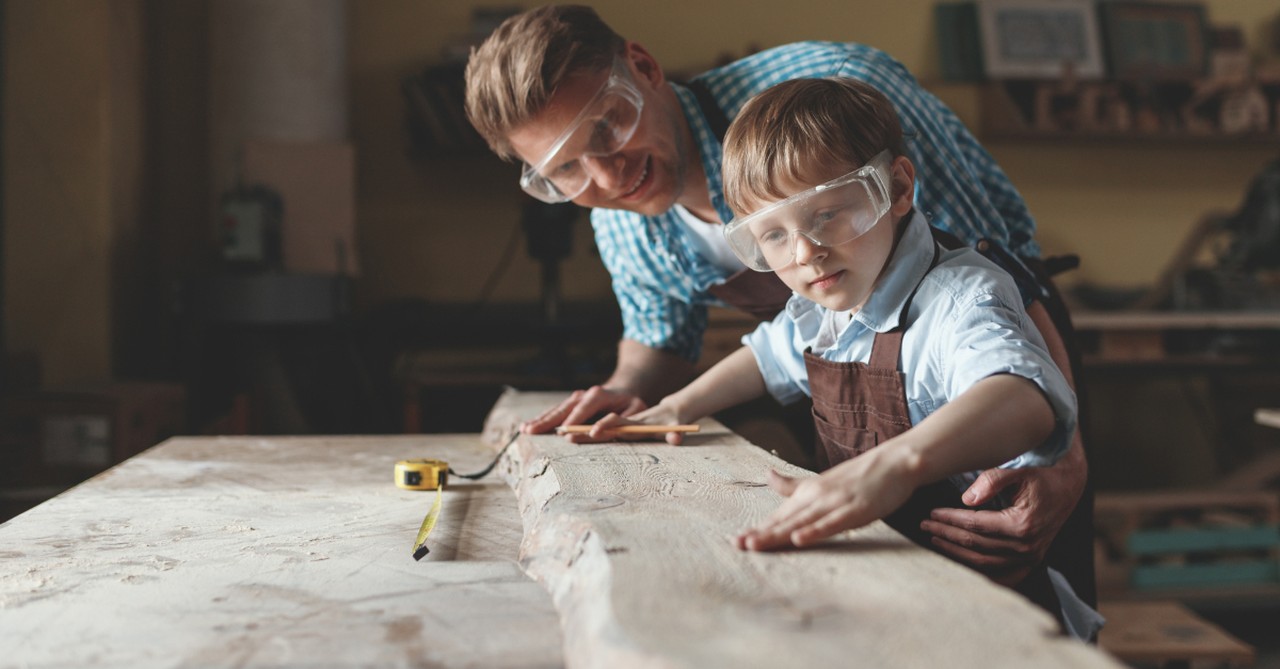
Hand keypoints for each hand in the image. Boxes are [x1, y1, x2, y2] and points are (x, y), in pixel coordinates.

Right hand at [521, 386, 647, 441]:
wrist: (625, 391)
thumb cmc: (632, 405)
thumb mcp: (635, 410)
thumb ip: (620, 421)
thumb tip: (597, 430)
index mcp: (599, 394)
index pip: (584, 407)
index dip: (575, 420)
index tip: (565, 434)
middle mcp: (583, 394)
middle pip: (563, 409)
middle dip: (548, 421)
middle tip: (532, 432)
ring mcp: (574, 398)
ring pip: (555, 411)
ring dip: (540, 421)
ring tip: (524, 430)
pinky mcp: (570, 405)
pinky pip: (554, 413)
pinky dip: (541, 420)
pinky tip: (526, 427)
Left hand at [735, 448, 916, 550]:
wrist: (894, 462)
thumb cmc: (859, 476)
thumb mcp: (821, 481)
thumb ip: (793, 485)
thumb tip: (767, 474)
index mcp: (808, 493)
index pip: (779, 515)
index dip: (759, 528)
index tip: (736, 541)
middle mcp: (816, 497)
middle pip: (785, 520)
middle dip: (761, 534)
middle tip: (738, 546)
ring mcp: (835, 503)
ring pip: (802, 522)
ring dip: (778, 534)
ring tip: (756, 545)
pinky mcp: (855, 510)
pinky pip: (831, 524)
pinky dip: (814, 532)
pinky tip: (798, 539)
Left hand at [918, 443, 1085, 585]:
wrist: (1068, 487)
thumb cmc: (1042, 476)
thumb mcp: (1019, 471)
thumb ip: (993, 480)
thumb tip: (966, 499)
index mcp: (1022, 525)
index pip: (975, 525)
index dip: (950, 519)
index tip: (931, 514)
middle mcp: (1027, 547)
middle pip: (976, 545)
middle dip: (947, 535)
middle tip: (925, 526)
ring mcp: (1030, 558)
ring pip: (984, 563)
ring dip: (956, 554)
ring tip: (935, 540)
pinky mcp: (1031, 562)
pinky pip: (1001, 575)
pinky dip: (979, 572)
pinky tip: (960, 564)